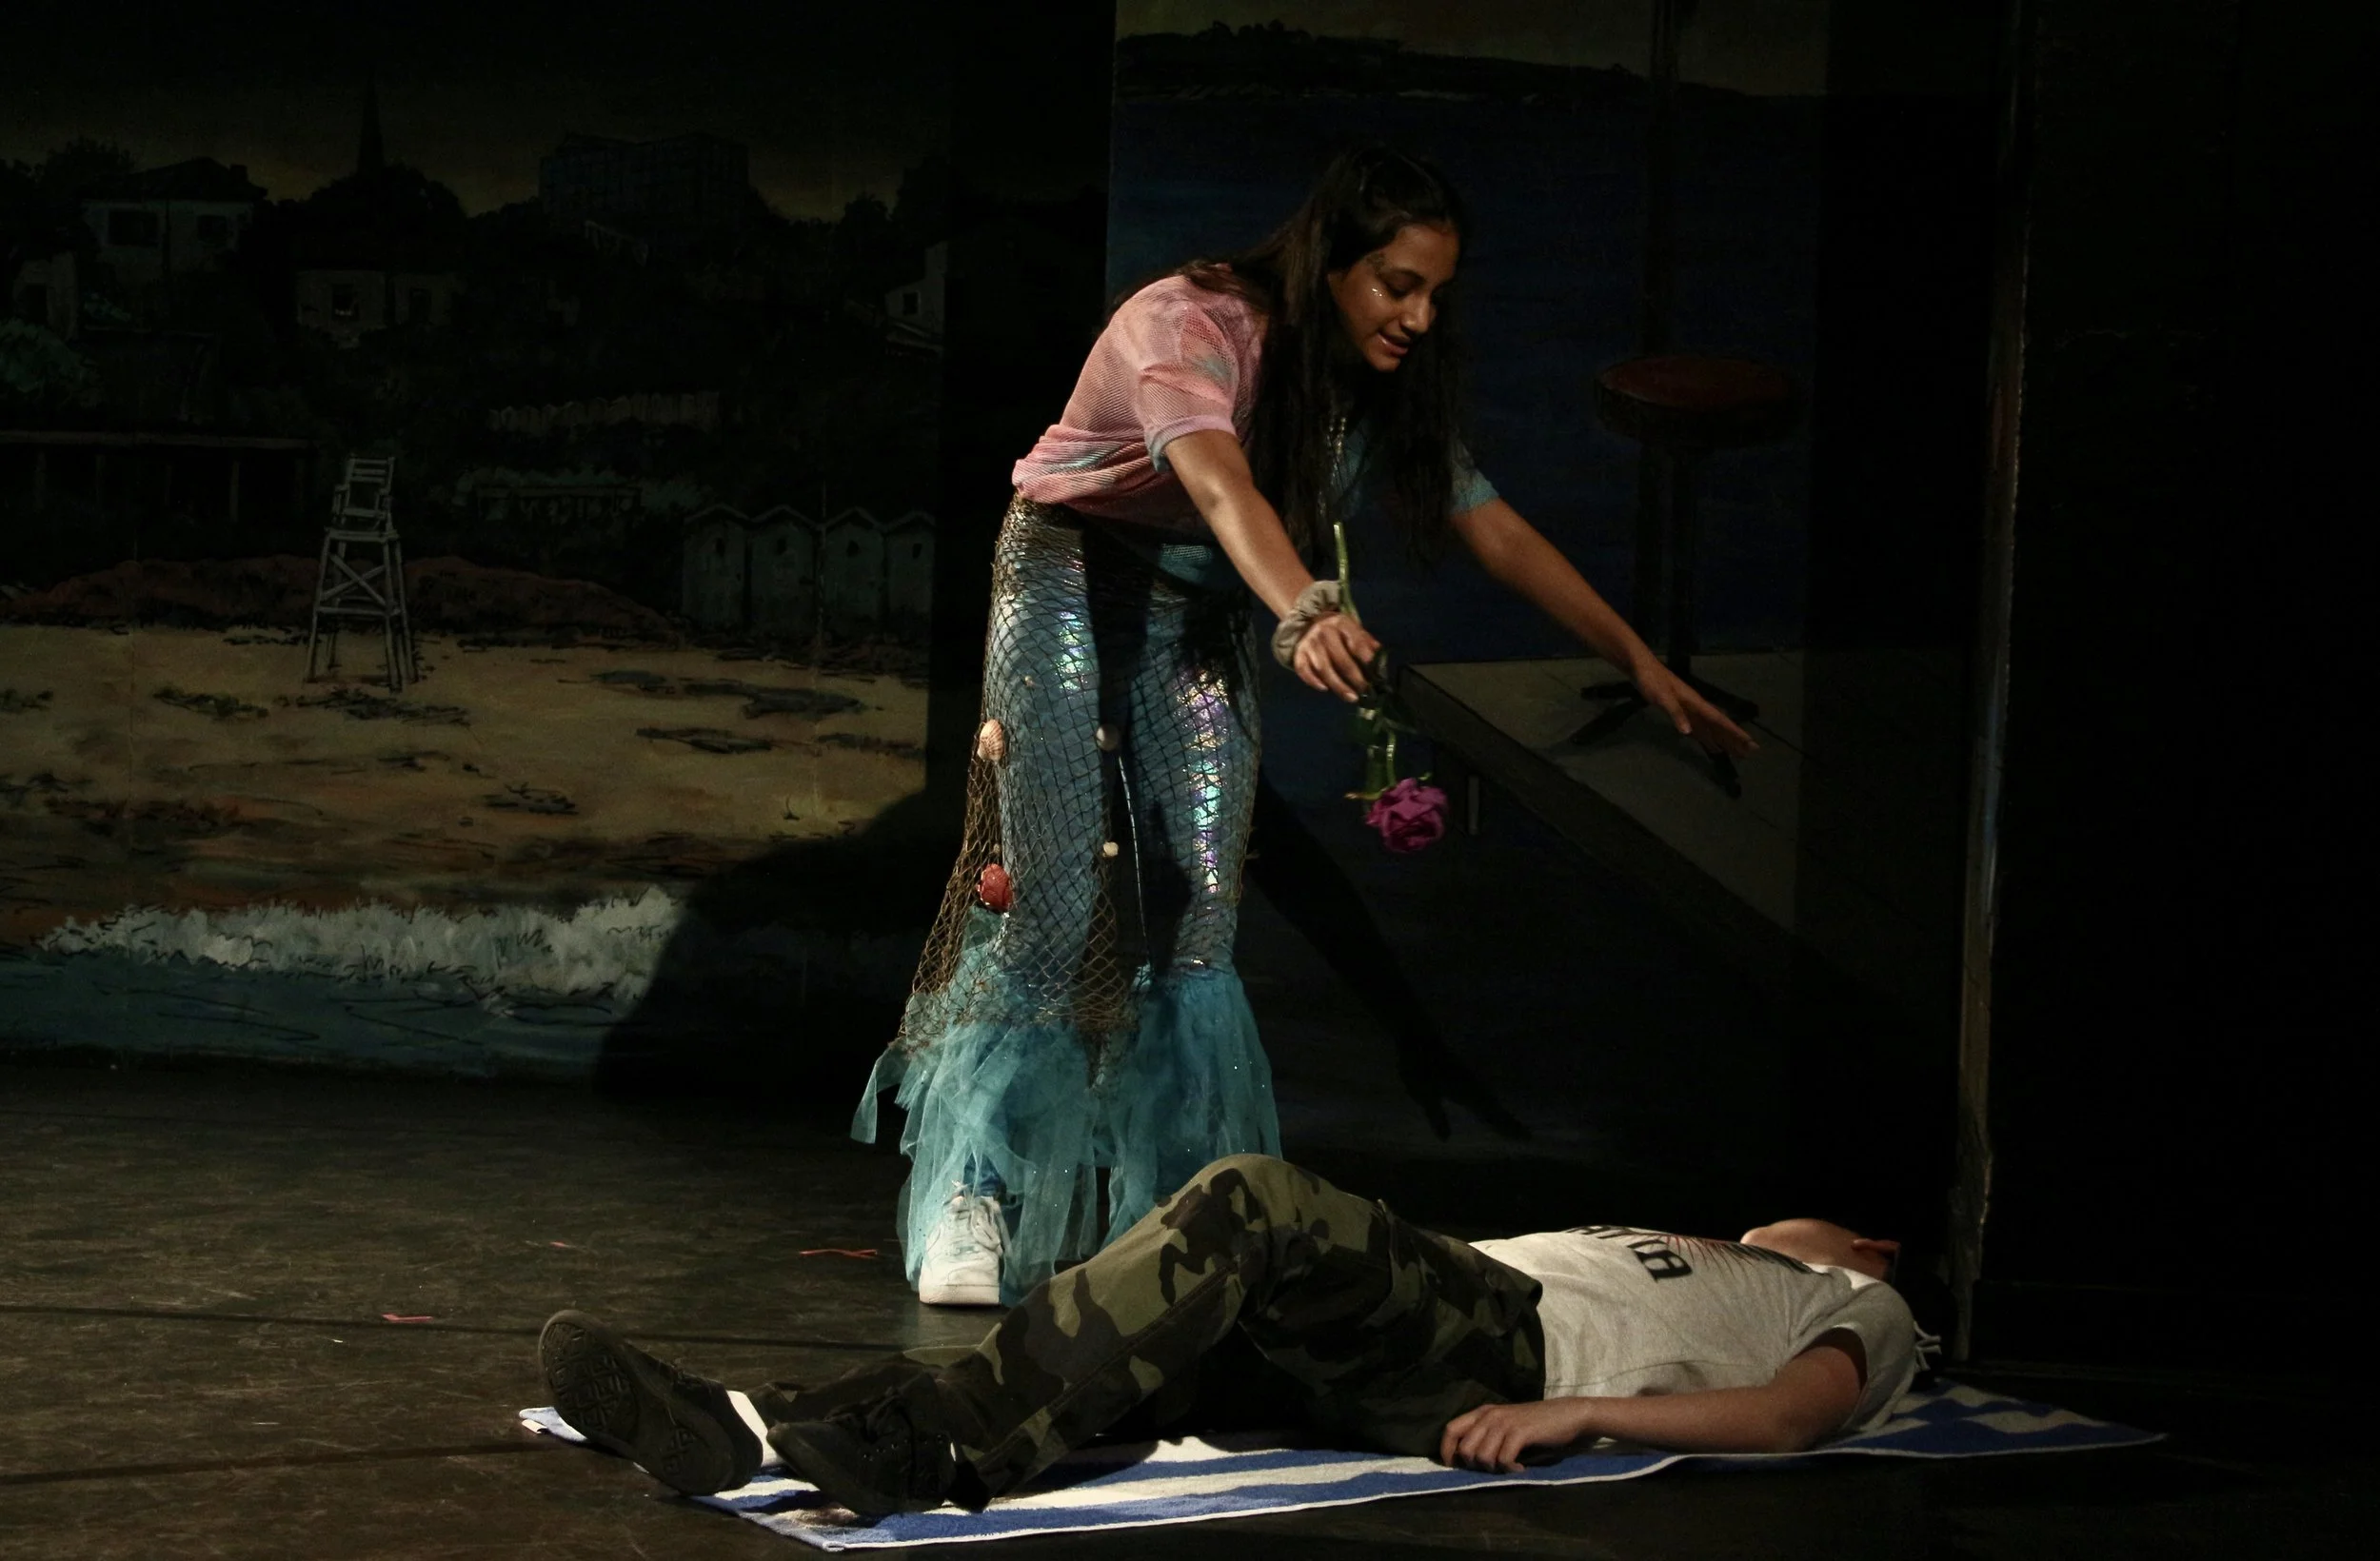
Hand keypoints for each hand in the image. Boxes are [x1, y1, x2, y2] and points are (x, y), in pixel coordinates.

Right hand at [1293, 612, 1381, 701]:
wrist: (1308, 623)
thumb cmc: (1337, 631)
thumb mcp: (1353, 629)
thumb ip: (1366, 643)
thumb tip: (1381, 659)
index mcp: (1341, 624)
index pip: (1356, 642)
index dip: (1366, 658)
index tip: (1376, 674)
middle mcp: (1323, 632)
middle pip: (1340, 659)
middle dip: (1355, 678)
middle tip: (1365, 691)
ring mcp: (1309, 644)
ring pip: (1323, 668)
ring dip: (1338, 685)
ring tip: (1351, 697)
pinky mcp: (1298, 654)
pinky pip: (1304, 670)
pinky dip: (1313, 681)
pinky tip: (1325, 689)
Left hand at [1439, 1399, 1593, 1472]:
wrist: (1566, 1415)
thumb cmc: (1535, 1424)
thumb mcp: (1504, 1425)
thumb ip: (1486, 1436)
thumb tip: (1465, 1460)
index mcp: (1482, 1412)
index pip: (1450, 1429)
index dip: (1447, 1451)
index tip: (1454, 1468)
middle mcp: (1490, 1415)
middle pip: (1465, 1448)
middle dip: (1475, 1466)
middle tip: (1493, 1468)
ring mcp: (1505, 1423)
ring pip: (1482, 1456)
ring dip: (1494, 1469)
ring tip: (1509, 1467)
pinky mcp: (1520, 1432)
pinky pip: (1503, 1460)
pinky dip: (1510, 1470)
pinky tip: (1520, 1469)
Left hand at [1630, 660, 1757, 758]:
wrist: (1642, 669)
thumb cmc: (1652, 681)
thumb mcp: (1662, 697)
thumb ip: (1675, 713)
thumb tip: (1688, 732)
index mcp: (1696, 703)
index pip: (1720, 720)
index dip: (1734, 731)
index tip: (1749, 742)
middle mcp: (1697, 707)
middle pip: (1720, 726)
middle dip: (1735, 738)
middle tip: (1750, 752)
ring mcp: (1690, 710)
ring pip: (1711, 729)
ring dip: (1724, 741)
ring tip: (1737, 754)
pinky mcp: (1680, 713)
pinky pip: (1699, 729)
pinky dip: (1707, 739)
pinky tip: (1712, 747)